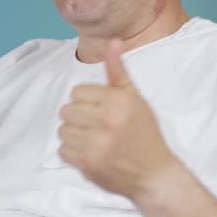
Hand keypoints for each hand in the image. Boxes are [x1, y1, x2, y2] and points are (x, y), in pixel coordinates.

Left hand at [57, 39, 176, 199]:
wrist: (154, 174)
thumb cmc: (144, 133)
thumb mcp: (135, 98)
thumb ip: (118, 71)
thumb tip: (113, 41)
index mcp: (119, 101)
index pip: (77, 92)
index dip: (87, 101)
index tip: (101, 111)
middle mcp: (107, 120)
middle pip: (66, 110)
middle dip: (79, 118)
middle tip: (96, 127)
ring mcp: (97, 144)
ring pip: (62, 130)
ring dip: (74, 136)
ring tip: (94, 140)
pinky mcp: (89, 163)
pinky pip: (62, 151)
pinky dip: (73, 154)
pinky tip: (90, 153)